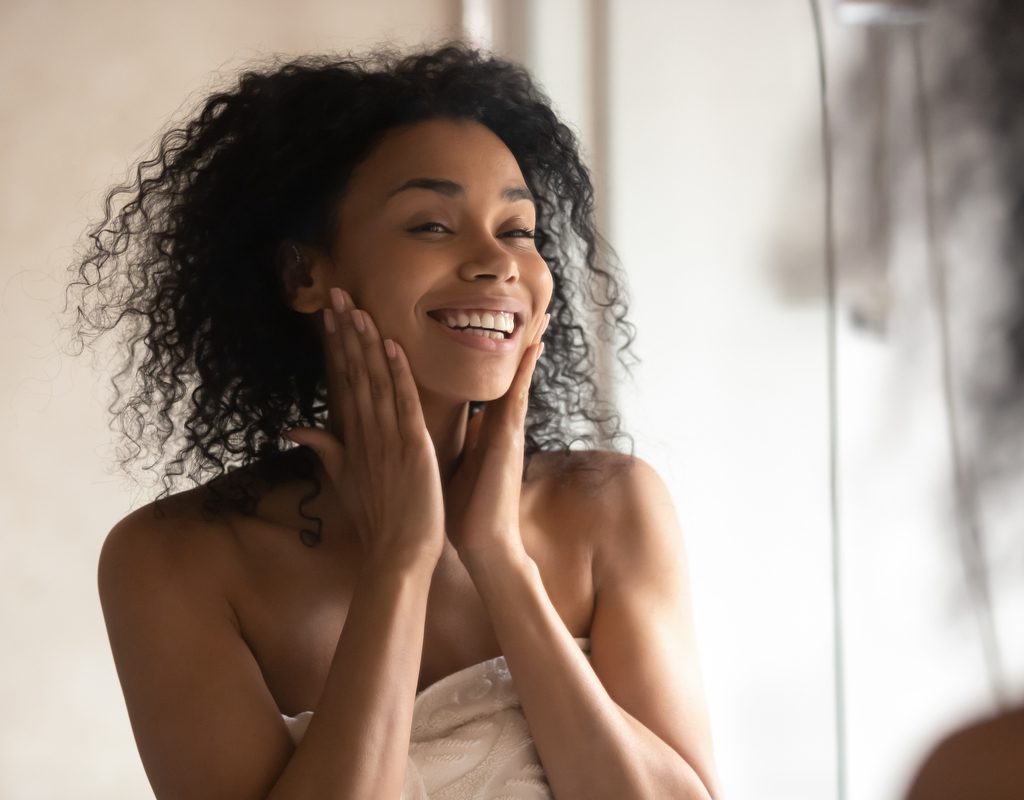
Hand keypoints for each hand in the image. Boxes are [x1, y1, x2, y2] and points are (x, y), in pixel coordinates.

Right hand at [284, 287, 445, 570]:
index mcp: (352, 438)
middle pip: (352, 374)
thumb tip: (295, 427)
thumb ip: (325, 449)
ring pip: (374, 382)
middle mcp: (365, 433)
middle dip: (344, 333)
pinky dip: (397, 375)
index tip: (330, 314)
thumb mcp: (345, 481)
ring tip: (356, 308)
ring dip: (366, 344)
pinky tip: (391, 346)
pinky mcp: (411, 449)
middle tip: (336, 294)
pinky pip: (403, 405)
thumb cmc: (377, 521)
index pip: (342, 382)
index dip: (336, 347)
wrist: (396, 557)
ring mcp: (386, 440)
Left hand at [444, 313, 549, 566]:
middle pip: (511, 374)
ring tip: (542, 316)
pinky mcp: (509, 441)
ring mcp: (508, 432)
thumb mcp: (450, 466)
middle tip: (535, 307)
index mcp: (484, 431)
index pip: (490, 384)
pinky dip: (525, 372)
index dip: (496, 355)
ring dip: (530, 347)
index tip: (497, 324)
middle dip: (522, 342)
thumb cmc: (463, 511)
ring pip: (519, 378)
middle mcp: (500, 426)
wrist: (481, 544)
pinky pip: (518, 397)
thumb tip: (432, 426)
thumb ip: (447, 442)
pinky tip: (533, 348)